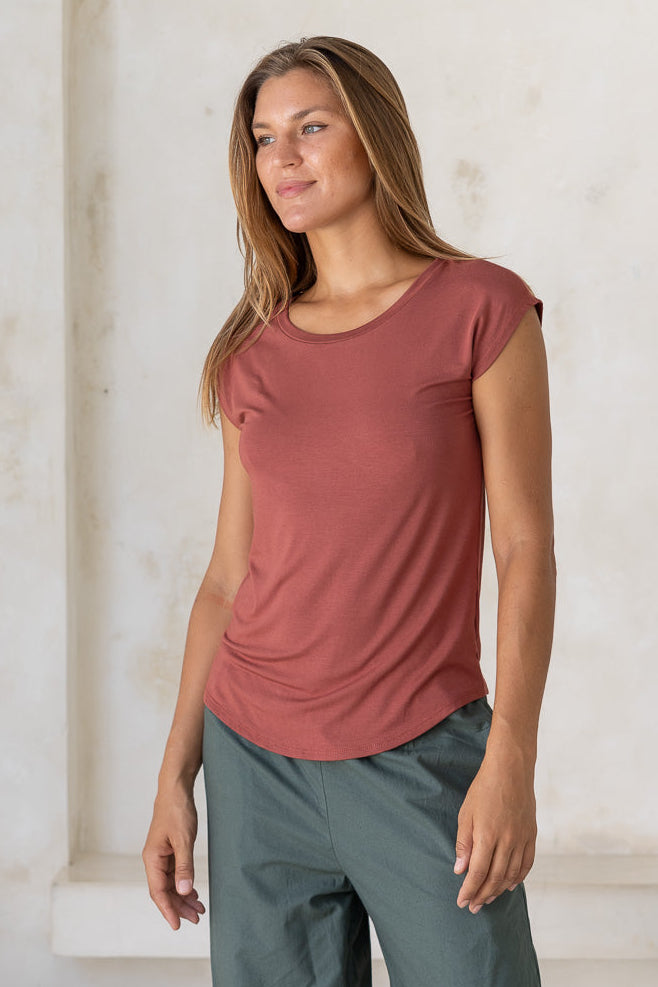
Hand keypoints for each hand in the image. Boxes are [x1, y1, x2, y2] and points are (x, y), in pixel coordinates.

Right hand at [142, 787, 205, 929]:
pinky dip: (184, 884)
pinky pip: (175, 874)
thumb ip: (184, 866)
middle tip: (196, 918)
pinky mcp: (169, 851)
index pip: (158, 891)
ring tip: (199, 909)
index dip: (168, 909)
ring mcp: (161, 856)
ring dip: (183, 897)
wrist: (176, 790)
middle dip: (179, 906)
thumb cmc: (177, 811)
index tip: (178, 925)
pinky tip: (193, 891)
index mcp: (152, 858)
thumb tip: (183, 891)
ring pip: (170, 884)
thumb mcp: (183, 840)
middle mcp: (154, 860)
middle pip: (164, 891)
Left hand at [454, 752, 536, 913]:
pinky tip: (510, 885)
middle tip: (473, 906)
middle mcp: (507, 840)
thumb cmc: (484, 789)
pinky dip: (519, 877)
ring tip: (488, 899)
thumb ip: (464, 842)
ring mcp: (522, 838)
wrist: (511, 769)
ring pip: (511, 874)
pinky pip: (527, 863)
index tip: (462, 902)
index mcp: (487, 835)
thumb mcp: (466, 813)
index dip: (469, 890)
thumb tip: (460, 870)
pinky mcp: (531, 834)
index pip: (477, 872)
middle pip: (495, 877)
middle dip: (482, 895)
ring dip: (499, 890)